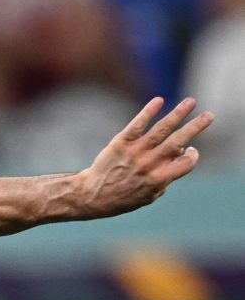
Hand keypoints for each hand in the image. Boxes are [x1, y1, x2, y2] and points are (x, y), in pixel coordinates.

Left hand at [79, 96, 213, 216]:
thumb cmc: (120, 199)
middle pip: (179, 140)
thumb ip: (165, 181)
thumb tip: (177, 159)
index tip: (190, 150)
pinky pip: (138, 124)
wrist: (91, 196)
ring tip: (191, 102)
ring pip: (162, 128)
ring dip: (179, 113)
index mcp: (160, 178)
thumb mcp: (147, 197)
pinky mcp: (121, 142)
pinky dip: (148, 111)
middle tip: (209, 115)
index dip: (192, 156)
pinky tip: (159, 100)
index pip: (187, 162)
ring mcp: (136, 151)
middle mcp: (150, 163)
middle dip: (196, 127)